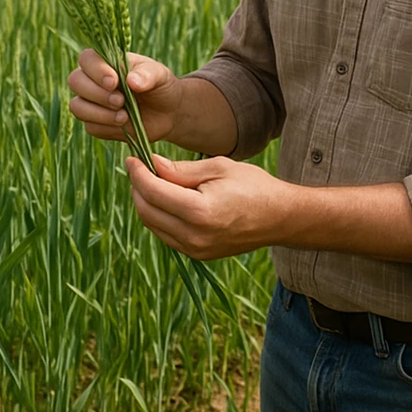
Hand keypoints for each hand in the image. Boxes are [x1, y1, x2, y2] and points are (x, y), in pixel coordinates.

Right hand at [68, 49, 181, 143]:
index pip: (86, 59)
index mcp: (106, 62)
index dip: (96, 70)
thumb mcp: (160, 75)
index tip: (115, 81)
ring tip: (124, 116)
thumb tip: (131, 80)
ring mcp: (92, 103)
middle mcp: (93, 80)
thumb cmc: (161, 86)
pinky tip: (124, 124)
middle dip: (97, 94)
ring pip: (77, 106)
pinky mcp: (96, 124)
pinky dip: (106, 127)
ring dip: (99, 113)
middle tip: (121, 100)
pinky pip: (90, 127)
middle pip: (75, 81)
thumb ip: (147, 74)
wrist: (169, 113)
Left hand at [125, 153, 294, 259]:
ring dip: (145, 202)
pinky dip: (158, 215)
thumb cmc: (253, 186)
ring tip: (150, 180)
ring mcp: (196, 250)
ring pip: (153, 224)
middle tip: (139, 167)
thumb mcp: (217, 167)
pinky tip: (165, 198)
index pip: (153, 192)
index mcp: (200, 212)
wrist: (281, 218)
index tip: (131, 157)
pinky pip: (166, 234)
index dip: (137, 173)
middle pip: (147, 210)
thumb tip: (150, 163)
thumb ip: (180, 170)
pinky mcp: (198, 255)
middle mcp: (194, 236)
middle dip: (137, 187)